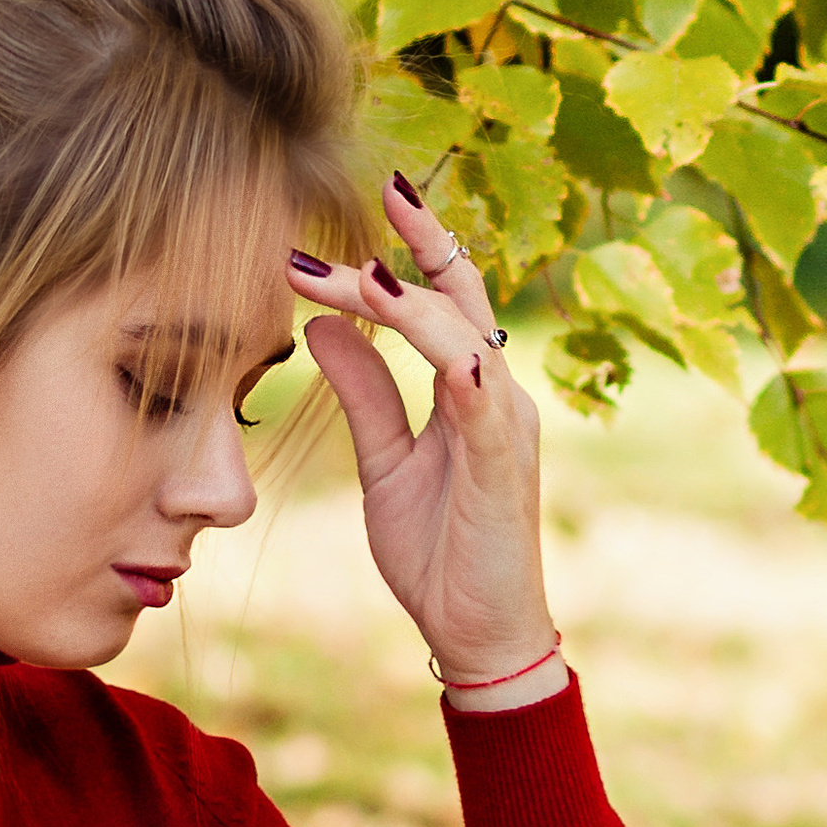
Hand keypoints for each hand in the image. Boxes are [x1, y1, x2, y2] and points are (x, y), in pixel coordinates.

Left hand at [291, 176, 559, 703]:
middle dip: (421, 240)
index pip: (441, 296)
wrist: (478, 633)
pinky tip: (429, 337)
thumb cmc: (440, 550)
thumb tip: (321, 327)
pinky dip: (458, 364)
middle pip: (462, 294)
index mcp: (470, 386)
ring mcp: (506, 424)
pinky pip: (483, 403)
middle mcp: (497, 392)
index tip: (344, 217)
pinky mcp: (503, 465)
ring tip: (364, 272)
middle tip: (373, 192)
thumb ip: (363, 391)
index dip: (404, 250)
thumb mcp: (385, 459)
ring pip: (465, 336)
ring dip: (414, 300)